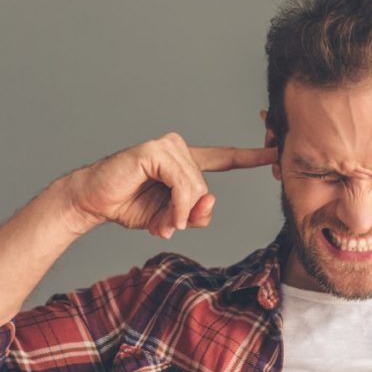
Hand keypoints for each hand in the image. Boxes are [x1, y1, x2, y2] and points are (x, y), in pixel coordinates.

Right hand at [64, 132, 276, 238]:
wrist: (96, 202)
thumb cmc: (131, 206)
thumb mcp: (172, 218)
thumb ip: (196, 213)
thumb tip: (210, 200)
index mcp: (186, 163)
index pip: (224, 158)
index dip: (250, 156)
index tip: (276, 151)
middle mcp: (179, 149)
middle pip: (206, 188)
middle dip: (189, 213)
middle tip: (168, 225)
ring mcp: (168, 147)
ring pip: (197, 187)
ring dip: (181, 213)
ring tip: (163, 222)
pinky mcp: (155, 150)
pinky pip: (183, 185)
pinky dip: (177, 206)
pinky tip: (166, 216)